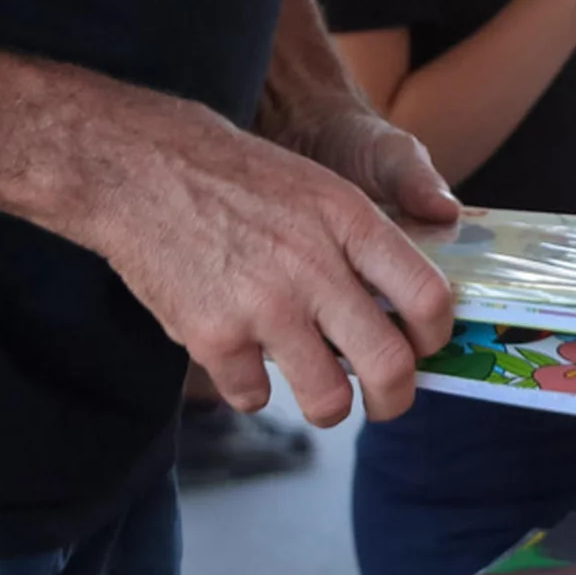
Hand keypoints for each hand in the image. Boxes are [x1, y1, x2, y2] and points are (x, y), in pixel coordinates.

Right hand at [66, 89, 457, 429]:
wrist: (139, 169)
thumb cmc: (233, 179)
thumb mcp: (316, 188)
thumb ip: (363, 244)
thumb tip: (408, 306)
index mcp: (349, 221)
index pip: (428, 296)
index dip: (436, 336)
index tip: (424, 347)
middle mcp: (314, 267)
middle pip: (389, 365)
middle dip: (396, 400)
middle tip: (387, 403)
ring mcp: (264, 307)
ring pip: (328, 400)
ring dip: (327, 405)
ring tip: (317, 390)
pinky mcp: (214, 337)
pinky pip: (255, 397)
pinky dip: (251, 389)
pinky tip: (242, 357)